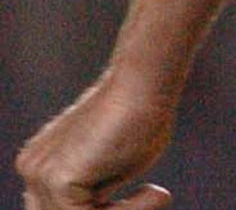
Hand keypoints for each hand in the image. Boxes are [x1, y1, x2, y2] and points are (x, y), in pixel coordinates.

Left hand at [16, 73, 175, 209]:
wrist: (145, 83)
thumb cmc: (142, 115)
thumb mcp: (113, 165)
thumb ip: (95, 188)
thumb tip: (98, 204)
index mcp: (39, 162)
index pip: (61, 206)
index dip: (106, 208)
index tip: (149, 194)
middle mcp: (31, 168)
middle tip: (154, 198)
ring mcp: (39, 174)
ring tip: (159, 196)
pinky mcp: (57, 179)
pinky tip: (155, 193)